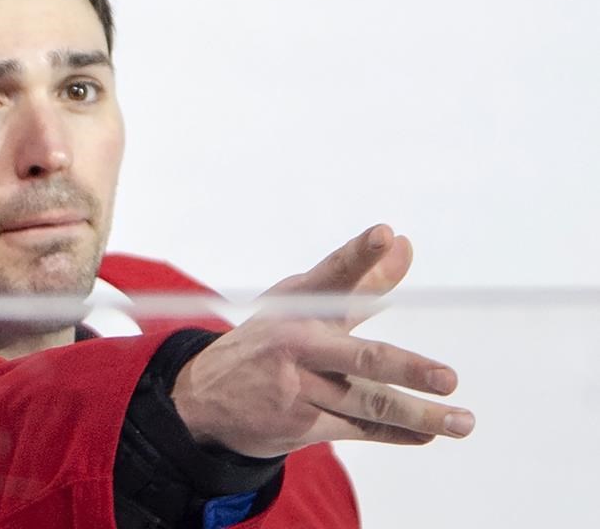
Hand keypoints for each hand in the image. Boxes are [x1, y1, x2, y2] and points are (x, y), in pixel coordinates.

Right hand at [170, 225, 474, 457]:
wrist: (204, 397)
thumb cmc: (271, 339)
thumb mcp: (304, 303)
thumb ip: (362, 279)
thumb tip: (405, 245)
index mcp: (299, 304)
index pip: (335, 275)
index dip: (360, 255)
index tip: (385, 234)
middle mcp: (297, 343)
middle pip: (360, 358)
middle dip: (406, 368)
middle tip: (448, 378)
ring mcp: (298, 387)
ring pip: (368, 403)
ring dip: (419, 414)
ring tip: (461, 420)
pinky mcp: (299, 425)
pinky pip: (358, 428)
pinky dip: (396, 432)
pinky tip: (426, 433)